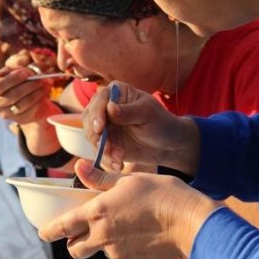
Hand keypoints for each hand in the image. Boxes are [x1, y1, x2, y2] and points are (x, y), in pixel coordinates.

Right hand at [0, 64, 54, 123]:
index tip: (27, 73)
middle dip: (28, 86)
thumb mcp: (15, 70)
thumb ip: (17, 63)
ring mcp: (6, 114)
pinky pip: (29, 111)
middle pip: (11, 96)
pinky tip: (44, 93)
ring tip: (46, 84)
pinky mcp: (19, 120)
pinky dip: (39, 101)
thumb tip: (24, 59)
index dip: (13, 79)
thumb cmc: (19, 81)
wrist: (27, 98)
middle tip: (40, 79)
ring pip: (22, 104)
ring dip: (36, 93)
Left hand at [38, 161, 220, 258]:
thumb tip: (79, 168)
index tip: (42, 233)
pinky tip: (140, 232)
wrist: (191, 223)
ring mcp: (118, 253)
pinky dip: (123, 246)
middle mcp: (103, 237)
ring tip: (127, 222)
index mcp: (98, 212)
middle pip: (76, 248)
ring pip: (101, 249)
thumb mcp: (130, 179)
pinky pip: (120, 255)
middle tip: (82, 230)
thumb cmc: (162, 194)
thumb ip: (101, 180)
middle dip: (74, 241)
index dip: (49, 230)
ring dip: (104, 240)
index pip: (63, 226)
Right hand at [82, 81, 197, 171]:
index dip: (97, 113)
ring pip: (91, 136)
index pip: (100, 100)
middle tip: (107, 148)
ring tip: (118, 158)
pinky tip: (118, 166)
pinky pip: (99, 151)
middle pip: (90, 118)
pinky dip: (106, 160)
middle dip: (96, 135)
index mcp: (117, 92)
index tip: (100, 127)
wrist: (168, 144)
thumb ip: (128, 112)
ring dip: (102, 150)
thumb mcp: (148, 114)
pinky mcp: (106, 142)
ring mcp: (104, 126)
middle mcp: (106, 107)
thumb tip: (110, 108)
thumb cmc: (161, 122)